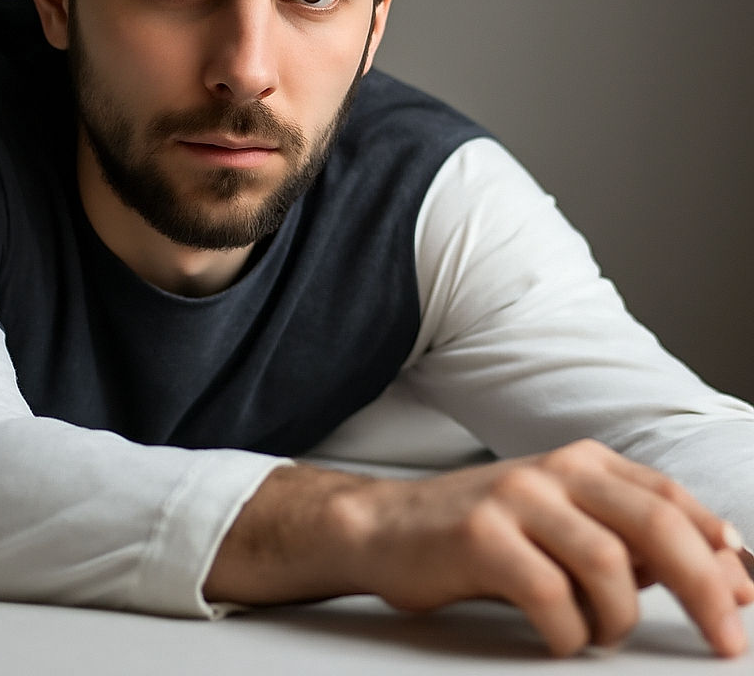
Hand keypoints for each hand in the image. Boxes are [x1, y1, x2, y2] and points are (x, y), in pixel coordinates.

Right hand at [204, 440, 753, 656]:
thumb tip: (716, 570)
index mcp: (580, 462)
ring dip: (617, 619)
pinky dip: (567, 632)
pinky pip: (552, 598)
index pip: (669, 499)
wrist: (385, 526)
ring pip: (608, 566)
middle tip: (726, 641)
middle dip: (705, 588)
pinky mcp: (481, 536)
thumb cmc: (480, 532)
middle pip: (655, 525)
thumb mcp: (559, 522)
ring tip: (597, 634)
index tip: (744, 596)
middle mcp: (553, 470)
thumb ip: (625, 539)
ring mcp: (515, 499)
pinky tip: (556, 635)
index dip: (717, 549)